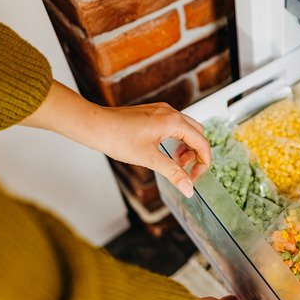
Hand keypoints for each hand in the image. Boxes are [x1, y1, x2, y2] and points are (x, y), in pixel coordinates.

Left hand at [21, 80, 209, 197]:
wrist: (95, 126)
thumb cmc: (117, 138)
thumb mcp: (149, 159)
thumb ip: (173, 173)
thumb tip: (188, 188)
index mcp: (173, 121)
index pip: (201, 141)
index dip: (204, 161)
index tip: (197, 176)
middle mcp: (170, 112)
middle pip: (197, 133)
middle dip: (196, 153)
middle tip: (186, 170)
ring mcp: (161, 111)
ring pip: (186, 128)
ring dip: (186, 147)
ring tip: (174, 163)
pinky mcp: (153, 113)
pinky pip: (173, 125)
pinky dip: (176, 139)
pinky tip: (164, 152)